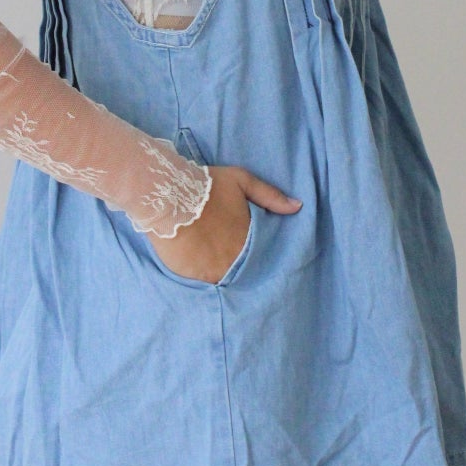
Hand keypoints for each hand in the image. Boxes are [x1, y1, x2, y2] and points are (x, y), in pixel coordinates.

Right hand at [150, 165, 300, 283]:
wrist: (168, 196)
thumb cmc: (207, 186)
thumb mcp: (242, 181)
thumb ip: (270, 195)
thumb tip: (297, 206)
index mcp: (249, 238)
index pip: (262, 255)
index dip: (258, 255)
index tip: (255, 254)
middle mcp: (234, 259)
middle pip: (244, 270)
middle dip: (243, 268)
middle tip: (235, 262)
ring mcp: (213, 270)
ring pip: (226, 279)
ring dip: (225, 275)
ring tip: (220, 269)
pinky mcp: (192, 277)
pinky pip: (204, 284)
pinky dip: (205, 278)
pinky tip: (203, 272)